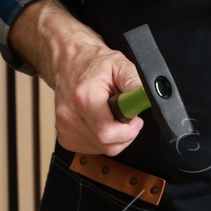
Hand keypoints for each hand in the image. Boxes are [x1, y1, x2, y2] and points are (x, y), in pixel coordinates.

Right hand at [10, 0, 146, 157]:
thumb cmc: (92, 62)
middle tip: (127, 116)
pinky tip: (101, 121)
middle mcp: (70, 115)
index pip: (108, 133)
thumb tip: (147, 100)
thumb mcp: (120, 65)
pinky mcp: (64, 137)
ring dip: (114, 136)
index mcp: (84, 97)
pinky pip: (92, 148)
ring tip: (111, 114)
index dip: (129, 131)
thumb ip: (135, 85)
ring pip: (101, 149)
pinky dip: (102, 139)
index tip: (134, 120)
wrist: (67, 61)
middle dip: (125, 134)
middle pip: (107, 145)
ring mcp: (65, 128)